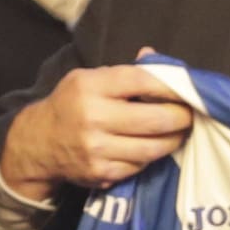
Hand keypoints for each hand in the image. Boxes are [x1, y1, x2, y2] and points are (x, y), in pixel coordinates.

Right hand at [0, 63, 191, 199]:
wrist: (38, 143)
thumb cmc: (72, 104)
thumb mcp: (89, 78)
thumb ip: (125, 72)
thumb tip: (155, 57)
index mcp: (90, 86)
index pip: (142, 81)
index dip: (171, 86)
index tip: (188, 89)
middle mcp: (93, 117)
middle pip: (154, 119)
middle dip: (181, 117)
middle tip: (191, 114)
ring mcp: (96, 148)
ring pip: (152, 147)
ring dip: (173, 140)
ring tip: (180, 131)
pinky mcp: (100, 172)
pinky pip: (139, 165)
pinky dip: (151, 156)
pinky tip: (155, 147)